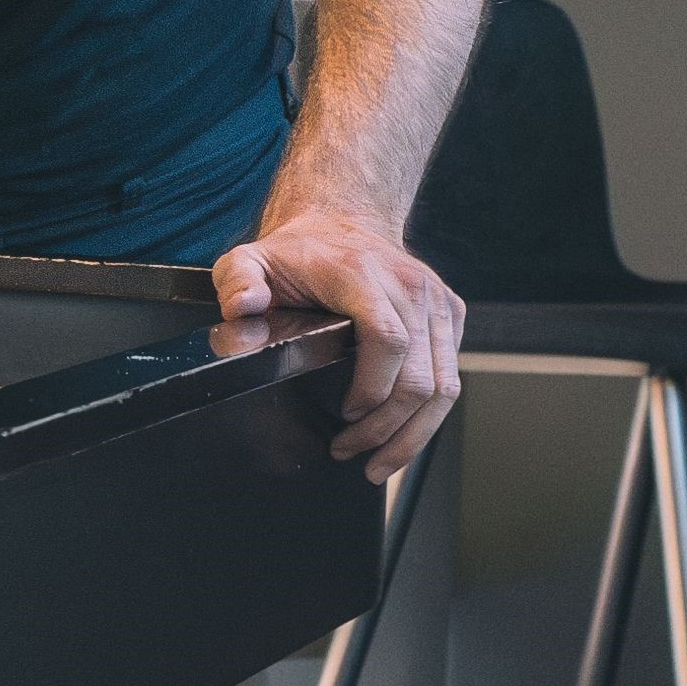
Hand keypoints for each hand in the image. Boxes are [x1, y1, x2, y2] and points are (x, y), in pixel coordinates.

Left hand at [211, 205, 463, 484]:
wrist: (343, 222)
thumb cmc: (298, 251)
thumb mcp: (250, 258)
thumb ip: (236, 281)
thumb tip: (242, 308)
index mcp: (364, 276)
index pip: (388, 338)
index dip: (372, 386)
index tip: (347, 415)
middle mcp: (412, 288)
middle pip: (420, 375)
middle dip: (387, 427)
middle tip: (352, 453)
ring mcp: (437, 303)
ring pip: (445, 384)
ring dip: (414, 433)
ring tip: (379, 463)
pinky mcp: (450, 317)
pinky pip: (449, 377)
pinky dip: (428, 415)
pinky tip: (401, 438)